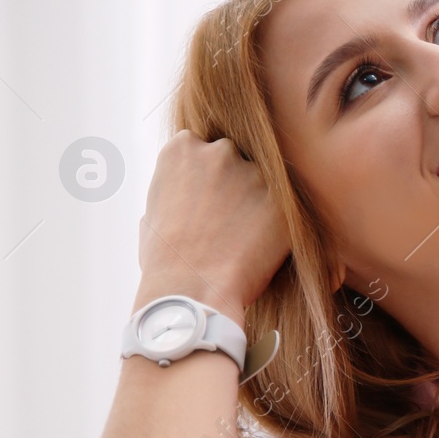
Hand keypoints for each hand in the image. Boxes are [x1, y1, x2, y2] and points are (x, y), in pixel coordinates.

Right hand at [135, 130, 290, 323]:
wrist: (192, 290)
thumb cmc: (164, 261)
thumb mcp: (152, 213)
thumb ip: (173, 189)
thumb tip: (183, 192)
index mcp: (182, 149)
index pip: (201, 146)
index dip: (206, 176)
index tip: (207, 199)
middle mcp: (220, 151)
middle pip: (235, 157)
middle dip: (235, 182)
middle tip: (230, 219)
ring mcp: (254, 173)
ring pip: (264, 181)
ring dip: (259, 202)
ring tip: (246, 238)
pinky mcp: (283, 200)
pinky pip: (286, 208)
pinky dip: (278, 224)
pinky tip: (263, 247)